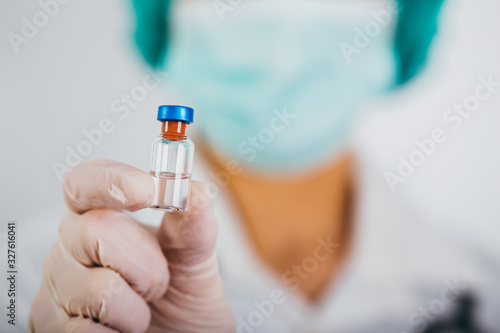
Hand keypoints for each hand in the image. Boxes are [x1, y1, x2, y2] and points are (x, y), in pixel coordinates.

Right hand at [29, 159, 234, 332]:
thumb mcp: (195, 258)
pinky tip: (120, 329)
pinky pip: (83, 330)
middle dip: (145, 262)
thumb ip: (194, 225)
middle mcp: (70, 245)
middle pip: (95, 230)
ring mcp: (57, 286)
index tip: (148, 191)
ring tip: (141, 309)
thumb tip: (197, 192)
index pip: (83, 181)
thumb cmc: (180, 294)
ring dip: (136, 307)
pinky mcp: (49, 325)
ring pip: (97, 288)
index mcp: (101, 215)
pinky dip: (119, 332)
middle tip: (159, 282)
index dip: (111, 180)